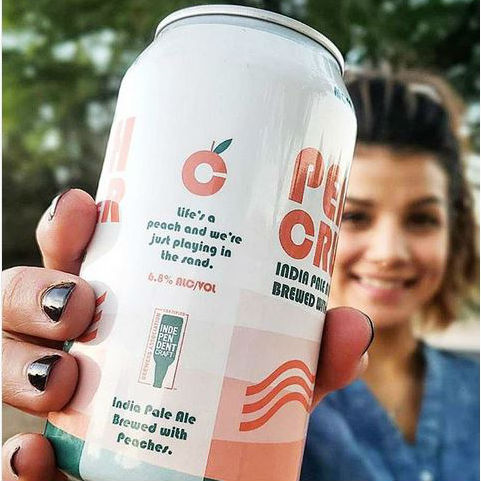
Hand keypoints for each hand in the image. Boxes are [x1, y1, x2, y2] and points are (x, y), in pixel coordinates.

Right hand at [2, 189, 373, 480]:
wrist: (210, 477)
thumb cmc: (228, 406)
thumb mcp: (266, 370)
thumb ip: (304, 352)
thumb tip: (353, 325)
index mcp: (120, 302)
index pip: (77, 252)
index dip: (69, 225)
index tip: (85, 204)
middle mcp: (75, 342)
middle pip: (23, 299)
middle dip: (36, 290)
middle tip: (83, 302)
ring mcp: (55, 396)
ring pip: (4, 362)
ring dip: (20, 365)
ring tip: (65, 377)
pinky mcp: (50, 457)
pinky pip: (10, 457)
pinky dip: (14, 460)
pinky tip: (35, 460)